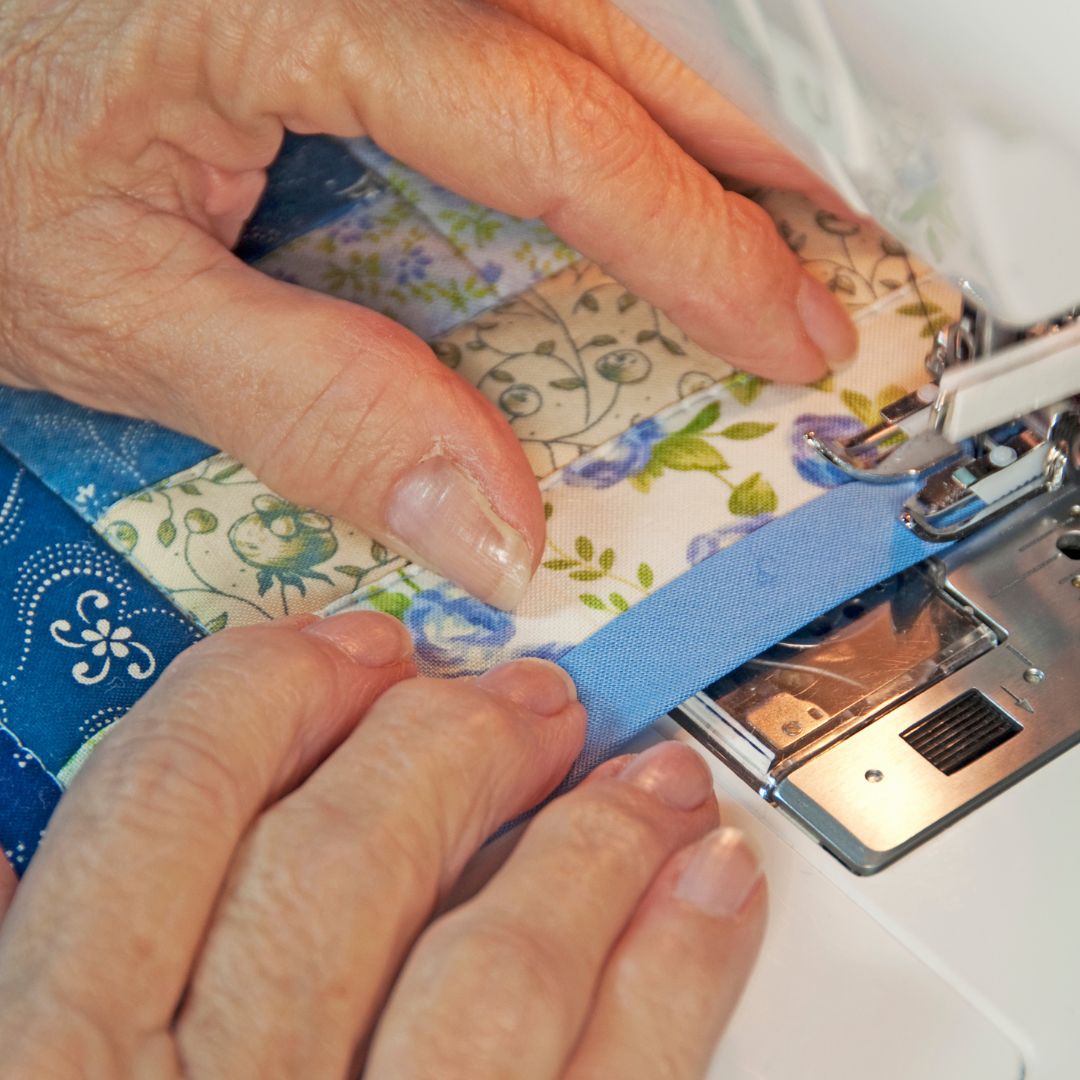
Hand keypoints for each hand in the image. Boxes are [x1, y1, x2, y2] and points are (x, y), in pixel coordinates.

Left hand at [0, 0, 855, 608]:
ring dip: (693, 111)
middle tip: (842, 246)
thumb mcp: (112, 306)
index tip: (789, 330)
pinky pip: (519, 26)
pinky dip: (601, 96)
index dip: (692, 242)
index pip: (551, 126)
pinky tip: (631, 157)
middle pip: (614, 25)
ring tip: (774, 204)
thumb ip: (310, 404)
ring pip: (584, 10)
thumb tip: (489, 521)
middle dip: (748, 148)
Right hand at [0, 611, 764, 1077]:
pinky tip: (707, 887)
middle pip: (347, 854)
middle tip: (517, 696)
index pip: (165, 801)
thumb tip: (41, 849)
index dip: (267, 691)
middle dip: (446, 739)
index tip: (352, 647)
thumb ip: (56, 972)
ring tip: (643, 771)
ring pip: (495, 959)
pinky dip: (676, 967)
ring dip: (590, 835)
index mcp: (51, 1073)